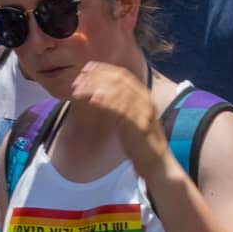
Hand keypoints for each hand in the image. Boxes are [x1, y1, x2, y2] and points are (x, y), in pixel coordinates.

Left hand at [66, 62, 170, 181]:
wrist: (155, 162)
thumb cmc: (139, 141)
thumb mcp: (128, 117)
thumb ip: (118, 104)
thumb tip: (98, 93)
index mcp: (143, 95)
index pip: (123, 74)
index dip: (103, 69)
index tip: (85, 69)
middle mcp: (145, 100)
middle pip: (119, 79)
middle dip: (96, 77)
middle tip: (77, 81)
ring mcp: (143, 111)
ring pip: (118, 91)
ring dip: (96, 88)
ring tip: (79, 91)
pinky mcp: (139, 124)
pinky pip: (122, 109)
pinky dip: (106, 102)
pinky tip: (93, 100)